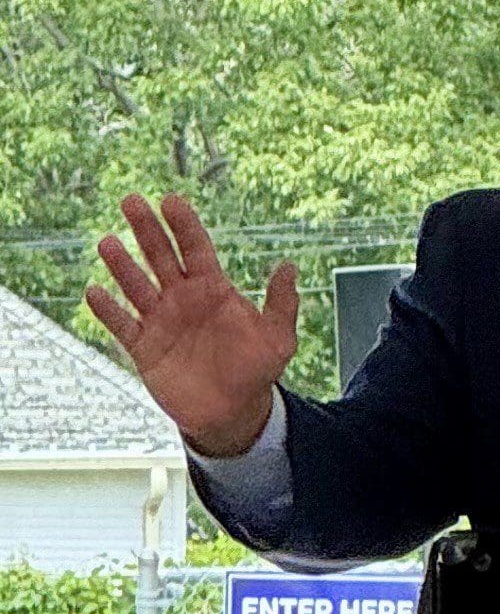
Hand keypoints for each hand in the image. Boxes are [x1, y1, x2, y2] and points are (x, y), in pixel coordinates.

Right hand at [86, 193, 298, 456]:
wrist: (232, 412)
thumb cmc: (256, 371)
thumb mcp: (278, 340)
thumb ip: (282, 305)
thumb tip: (289, 267)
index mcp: (212, 288)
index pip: (195, 248)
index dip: (184, 224)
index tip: (171, 201)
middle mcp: (182, 297)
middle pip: (160, 256)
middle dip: (147, 229)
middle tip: (132, 201)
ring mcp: (160, 320)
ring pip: (137, 286)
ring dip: (122, 265)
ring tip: (109, 244)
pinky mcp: (144, 347)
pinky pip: (122, 325)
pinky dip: (108, 311)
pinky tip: (95, 293)